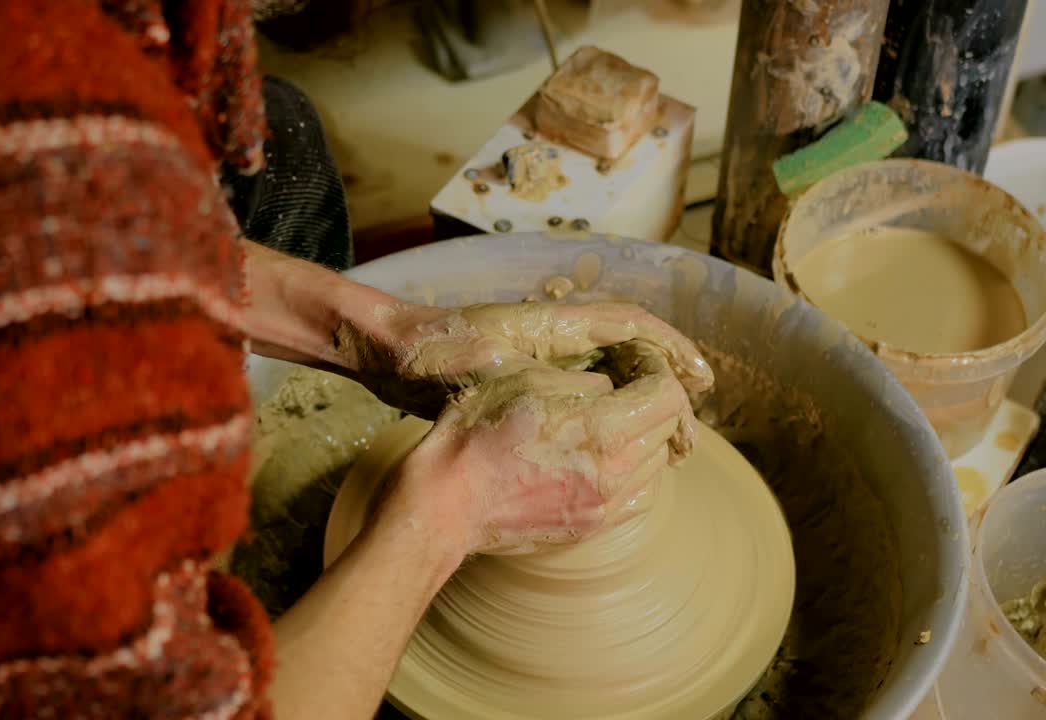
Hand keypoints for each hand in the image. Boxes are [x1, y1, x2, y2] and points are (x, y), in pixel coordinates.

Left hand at [338, 301, 712, 418]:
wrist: (389, 354)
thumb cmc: (431, 355)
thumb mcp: (486, 367)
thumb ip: (536, 375)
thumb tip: (595, 391)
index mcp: (553, 323)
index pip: (631, 325)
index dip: (671, 349)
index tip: (700, 379)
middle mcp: (556, 333)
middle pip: (631, 352)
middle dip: (667, 386)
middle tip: (690, 432)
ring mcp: (544, 353)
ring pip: (614, 373)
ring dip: (644, 403)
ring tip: (669, 444)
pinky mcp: (531, 376)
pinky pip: (589, 389)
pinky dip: (614, 412)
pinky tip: (623, 443)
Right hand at [387, 346, 693, 555]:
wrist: (447, 501)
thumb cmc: (477, 433)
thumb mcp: (526, 381)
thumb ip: (583, 381)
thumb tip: (615, 387)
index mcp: (602, 429)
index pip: (667, 397)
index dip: (657, 373)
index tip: (640, 367)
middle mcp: (614, 472)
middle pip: (666, 431)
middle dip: (653, 405)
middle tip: (628, 390)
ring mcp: (603, 506)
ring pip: (655, 466)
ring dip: (643, 441)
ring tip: (612, 424)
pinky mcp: (590, 528)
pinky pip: (636, 497)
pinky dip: (631, 474)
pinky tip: (601, 460)